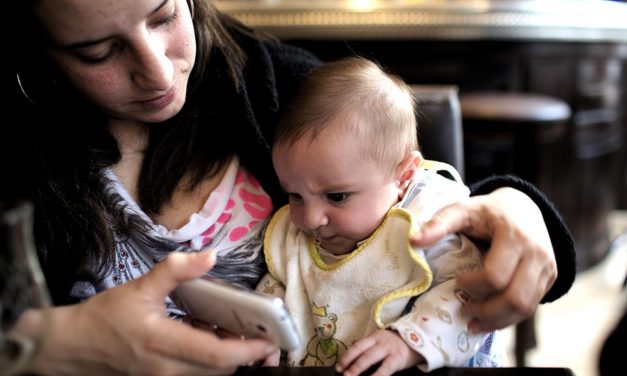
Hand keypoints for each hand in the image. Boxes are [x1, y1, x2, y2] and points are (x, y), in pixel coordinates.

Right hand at [17, 251, 277, 374]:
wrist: (73, 347)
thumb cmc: (106, 317)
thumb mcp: (141, 287)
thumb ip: (176, 270)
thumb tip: (210, 256)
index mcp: (161, 342)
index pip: (215, 355)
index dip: (247, 350)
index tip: (270, 341)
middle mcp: (165, 369)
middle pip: (220, 369)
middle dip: (246, 354)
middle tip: (263, 333)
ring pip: (210, 375)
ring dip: (229, 357)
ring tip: (238, 333)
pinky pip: (196, 375)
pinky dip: (211, 361)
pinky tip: (210, 339)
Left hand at [335, 329, 421, 375]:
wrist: (420, 340)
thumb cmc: (396, 344)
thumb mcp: (381, 341)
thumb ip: (368, 346)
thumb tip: (351, 352)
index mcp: (374, 337)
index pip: (357, 346)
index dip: (346, 356)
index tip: (338, 367)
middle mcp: (379, 341)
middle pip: (361, 351)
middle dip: (349, 363)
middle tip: (341, 374)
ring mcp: (388, 349)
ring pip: (370, 358)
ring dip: (357, 368)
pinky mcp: (397, 358)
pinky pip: (385, 368)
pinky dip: (376, 375)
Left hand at [411, 187, 556, 331]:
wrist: (523, 207)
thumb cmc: (487, 211)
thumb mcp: (462, 209)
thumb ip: (439, 223)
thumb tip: (413, 241)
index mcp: (515, 235)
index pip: (495, 275)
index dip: (472, 285)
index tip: (457, 281)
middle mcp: (537, 253)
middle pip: (515, 298)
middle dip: (487, 312)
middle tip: (464, 312)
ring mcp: (548, 267)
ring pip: (525, 307)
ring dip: (498, 321)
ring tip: (474, 323)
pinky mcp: (550, 278)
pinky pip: (531, 306)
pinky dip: (509, 317)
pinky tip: (489, 318)